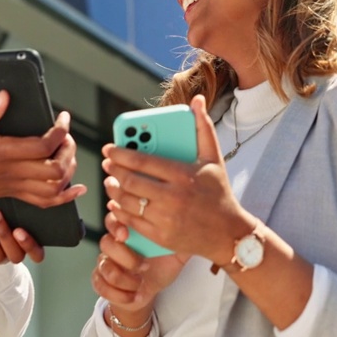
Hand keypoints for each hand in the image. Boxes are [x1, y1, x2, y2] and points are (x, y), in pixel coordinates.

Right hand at [0, 91, 85, 211]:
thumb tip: (5, 96)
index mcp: (3, 153)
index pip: (44, 145)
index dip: (60, 130)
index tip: (62, 116)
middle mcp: (12, 173)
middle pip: (56, 168)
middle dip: (68, 149)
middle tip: (65, 135)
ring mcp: (14, 186)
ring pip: (54, 187)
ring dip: (68, 170)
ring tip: (66, 153)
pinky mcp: (13, 195)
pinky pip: (45, 202)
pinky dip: (64, 197)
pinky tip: (76, 189)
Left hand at [0, 207, 45, 267]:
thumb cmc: (10, 216)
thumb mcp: (19, 213)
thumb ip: (23, 207)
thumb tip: (21, 185)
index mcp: (29, 246)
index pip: (36, 254)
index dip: (28, 244)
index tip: (19, 230)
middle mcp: (14, 254)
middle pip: (13, 251)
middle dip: (2, 231)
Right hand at [90, 212, 187, 314]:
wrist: (149, 290)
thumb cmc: (160, 268)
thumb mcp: (174, 254)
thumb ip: (181, 241)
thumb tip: (196, 229)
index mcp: (129, 233)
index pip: (115, 220)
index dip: (117, 225)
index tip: (126, 235)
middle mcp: (114, 246)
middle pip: (106, 243)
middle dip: (122, 254)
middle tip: (140, 265)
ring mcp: (105, 264)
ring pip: (105, 267)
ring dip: (125, 279)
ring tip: (140, 283)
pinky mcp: (101, 281)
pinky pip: (101, 286)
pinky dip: (119, 294)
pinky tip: (133, 296)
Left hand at [101, 95, 252, 263]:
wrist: (229, 234)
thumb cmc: (219, 192)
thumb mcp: (214, 159)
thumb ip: (203, 128)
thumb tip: (197, 101)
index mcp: (183, 175)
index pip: (142, 161)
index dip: (120, 153)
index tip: (108, 149)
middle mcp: (173, 197)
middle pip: (131, 181)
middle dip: (114, 171)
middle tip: (107, 164)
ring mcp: (166, 219)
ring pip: (128, 201)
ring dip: (114, 190)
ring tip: (111, 181)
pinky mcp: (161, 236)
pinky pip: (132, 221)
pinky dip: (121, 211)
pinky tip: (118, 202)